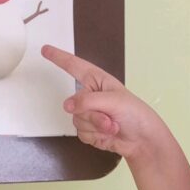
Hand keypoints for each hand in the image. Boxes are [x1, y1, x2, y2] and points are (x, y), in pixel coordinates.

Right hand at [42, 45, 163, 161]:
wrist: (142, 140)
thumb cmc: (135, 114)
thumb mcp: (113, 101)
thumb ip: (87, 101)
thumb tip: (67, 106)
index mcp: (98, 81)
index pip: (74, 66)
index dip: (59, 58)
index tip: (46, 50)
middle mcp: (91, 96)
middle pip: (75, 104)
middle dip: (92, 115)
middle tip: (110, 118)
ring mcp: (89, 113)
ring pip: (77, 120)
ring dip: (96, 127)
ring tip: (113, 126)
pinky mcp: (89, 130)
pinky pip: (81, 133)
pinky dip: (95, 136)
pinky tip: (108, 135)